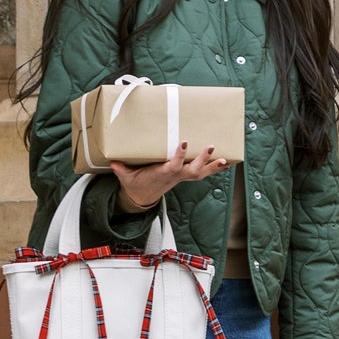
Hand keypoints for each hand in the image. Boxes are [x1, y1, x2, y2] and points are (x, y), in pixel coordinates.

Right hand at [112, 142, 228, 212]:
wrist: (142, 197)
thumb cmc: (135, 184)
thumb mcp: (126, 178)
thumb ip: (121, 169)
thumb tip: (113, 161)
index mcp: (162, 174)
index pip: (172, 165)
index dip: (179, 155)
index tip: (184, 142)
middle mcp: (175, 176)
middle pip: (192, 171)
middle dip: (202, 160)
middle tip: (211, 147)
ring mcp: (181, 176)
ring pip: (200, 173)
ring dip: (213, 166)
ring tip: (225, 159)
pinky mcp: (184, 175)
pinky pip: (202, 172)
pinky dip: (213, 168)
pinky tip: (226, 162)